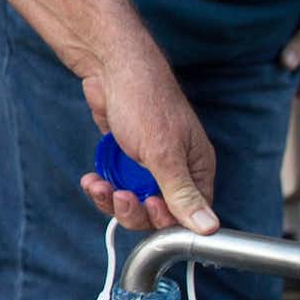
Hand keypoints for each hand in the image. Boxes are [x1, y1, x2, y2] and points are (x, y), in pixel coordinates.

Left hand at [77, 38, 218, 232]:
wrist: (111, 71)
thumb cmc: (145, 103)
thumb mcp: (163, 153)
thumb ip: (181, 193)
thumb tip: (208, 228)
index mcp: (197, 168)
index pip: (189, 213)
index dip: (165, 218)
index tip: (148, 206)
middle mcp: (176, 169)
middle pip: (156, 213)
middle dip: (133, 210)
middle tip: (119, 195)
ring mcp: (148, 166)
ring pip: (132, 202)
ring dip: (112, 200)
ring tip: (99, 186)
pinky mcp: (125, 161)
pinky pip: (114, 187)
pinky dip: (102, 188)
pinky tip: (91, 180)